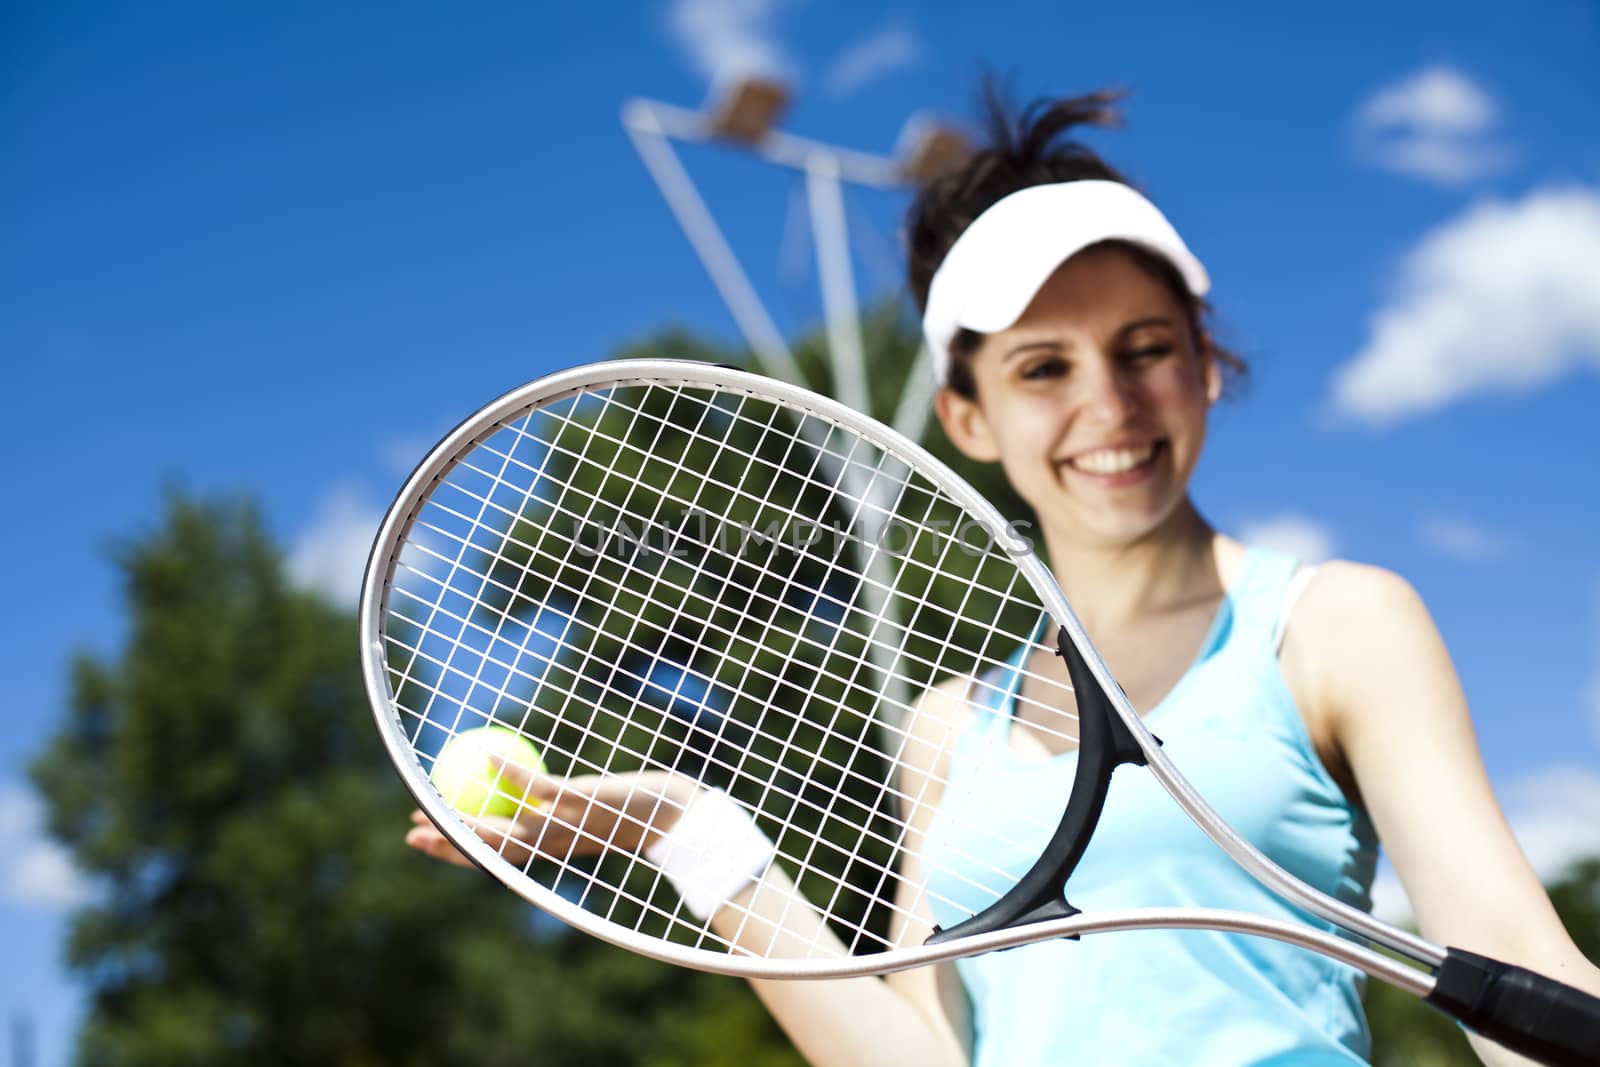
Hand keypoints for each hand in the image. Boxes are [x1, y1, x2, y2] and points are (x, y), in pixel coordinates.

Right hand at [404, 763, 699, 869]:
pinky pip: (536, 788)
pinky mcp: (578, 802)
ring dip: (465, 818)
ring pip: (504, 828)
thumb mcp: (581, 808)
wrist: (672, 813)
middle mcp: (551, 843)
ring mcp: (563, 823)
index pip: (492, 856)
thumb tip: (516, 781)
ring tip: (432, 805)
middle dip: (446, 845)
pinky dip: (510, 773)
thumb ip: (549, 802)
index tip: (422, 837)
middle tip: (412, 831)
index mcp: (548, 848)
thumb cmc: (626, 807)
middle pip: (488, 850)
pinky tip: (488, 756)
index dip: (454, 850)